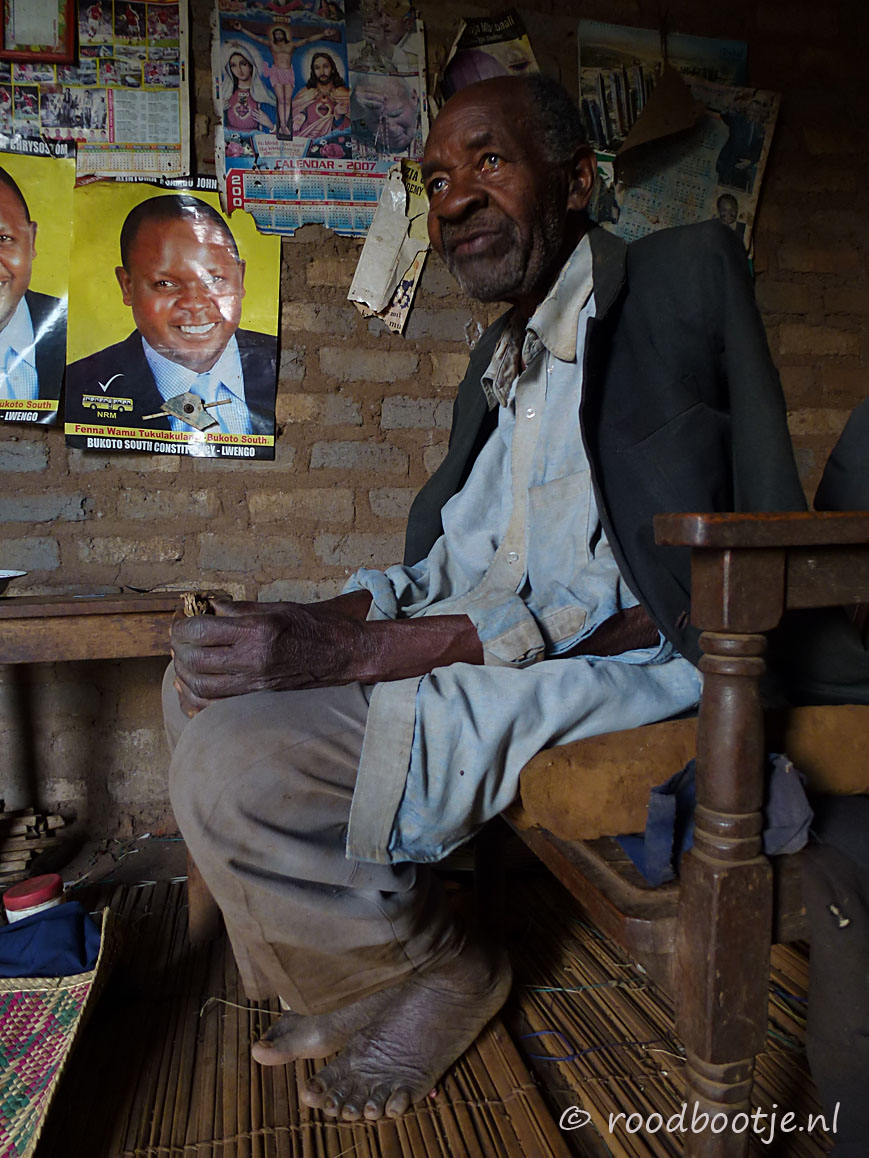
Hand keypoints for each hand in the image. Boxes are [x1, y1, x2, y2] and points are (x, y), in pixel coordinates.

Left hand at [170, 599, 363, 716]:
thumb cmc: (316, 626)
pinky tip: (188, 689)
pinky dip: (195, 700)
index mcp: (259, 631)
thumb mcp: (278, 607)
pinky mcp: (259, 700)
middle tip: (178, 640)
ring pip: (200, 686)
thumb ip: (240, 609)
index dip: (182, 626)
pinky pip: (216, 707)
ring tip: (182, 661)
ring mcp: (256, 684)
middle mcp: (255, 659)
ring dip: (183, 674)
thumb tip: (210, 609)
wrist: (346, 654)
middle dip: (178, 649)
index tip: (181, 622)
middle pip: (195, 659)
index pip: (201, 630)